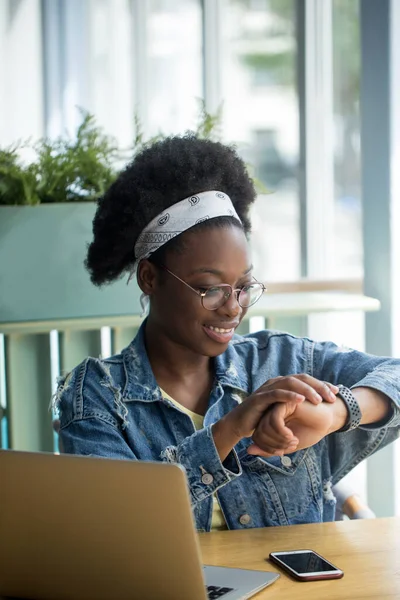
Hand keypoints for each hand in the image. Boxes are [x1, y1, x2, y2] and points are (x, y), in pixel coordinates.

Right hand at [213, 374, 337, 460]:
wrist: (239, 425)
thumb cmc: (262, 419)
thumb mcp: (282, 411)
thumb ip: (295, 407)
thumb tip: (317, 407)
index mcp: (284, 384)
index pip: (306, 380)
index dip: (321, 384)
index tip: (337, 392)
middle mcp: (277, 382)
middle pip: (301, 378)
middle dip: (318, 386)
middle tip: (332, 396)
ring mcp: (268, 388)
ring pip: (291, 383)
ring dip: (307, 390)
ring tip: (320, 399)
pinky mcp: (260, 397)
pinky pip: (277, 393)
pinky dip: (290, 395)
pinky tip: (302, 400)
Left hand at [248, 399, 337, 456]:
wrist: (328, 420)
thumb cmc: (310, 431)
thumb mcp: (287, 445)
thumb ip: (269, 448)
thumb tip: (249, 450)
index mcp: (270, 421)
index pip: (258, 437)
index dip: (268, 449)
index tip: (283, 452)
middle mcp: (271, 413)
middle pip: (259, 433)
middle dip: (273, 446)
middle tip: (289, 448)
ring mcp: (277, 407)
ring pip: (265, 427)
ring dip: (279, 441)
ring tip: (293, 442)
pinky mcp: (285, 402)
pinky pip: (274, 420)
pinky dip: (282, 433)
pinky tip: (292, 436)